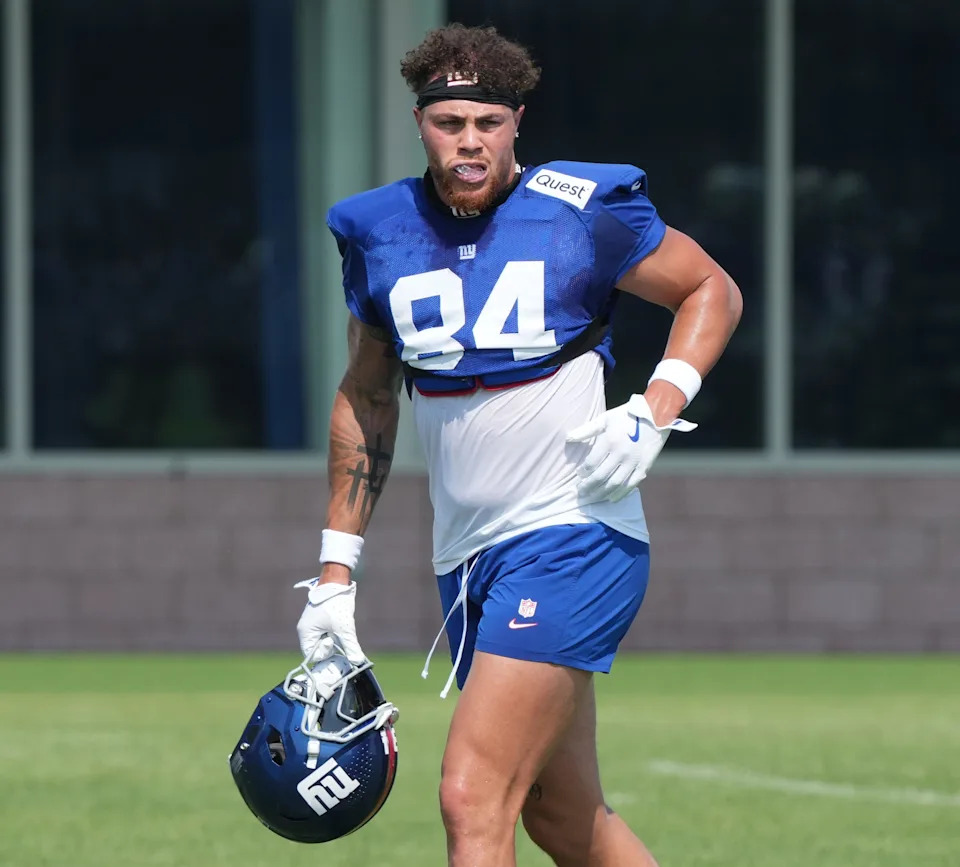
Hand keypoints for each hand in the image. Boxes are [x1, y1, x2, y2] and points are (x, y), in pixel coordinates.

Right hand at [294, 579, 365, 664]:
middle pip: (318, 649)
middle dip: (330, 644)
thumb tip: (358, 661)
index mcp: (306, 633)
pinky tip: (338, 623)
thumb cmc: (337, 603)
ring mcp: (311, 625)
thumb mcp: (345, 627)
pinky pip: (325, 633)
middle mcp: (305, 630)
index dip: (325, 652)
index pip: (313, 656)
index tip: (332, 639)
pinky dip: (333, 632)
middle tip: (336, 633)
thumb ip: (351, 646)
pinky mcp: (318, 620)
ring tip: (338, 626)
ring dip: (333, 637)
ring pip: (323, 641)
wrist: (336, 581)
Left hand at [566, 394, 696, 501]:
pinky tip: (611, 498)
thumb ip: (586, 430)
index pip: (591, 463)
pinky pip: (631, 484)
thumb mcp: (605, 419)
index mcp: (609, 441)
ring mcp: (633, 462)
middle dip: (588, 486)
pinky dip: (620, 494)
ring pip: (614, 484)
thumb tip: (568, 438)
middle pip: (600, 476)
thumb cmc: (627, 415)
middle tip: (580, 492)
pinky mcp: (645, 466)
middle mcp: (621, 454)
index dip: (583, 472)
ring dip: (601, 493)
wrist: (656, 415)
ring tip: (592, 497)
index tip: (578, 475)